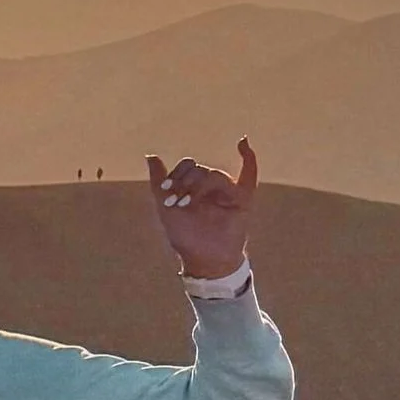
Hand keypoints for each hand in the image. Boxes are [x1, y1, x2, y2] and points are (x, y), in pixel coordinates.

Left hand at [147, 138, 256, 279]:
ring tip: (187, 203)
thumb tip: (150, 155)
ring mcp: (226, 190)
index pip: (186, 166)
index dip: (176, 174)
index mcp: (192, 185)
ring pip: (213, 174)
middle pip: (199, 169)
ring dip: (198, 186)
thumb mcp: (165, 205)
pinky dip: (248, 157)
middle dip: (184, 181)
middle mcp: (209, 185)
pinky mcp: (242, 198)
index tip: (165, 190)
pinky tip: (242, 142)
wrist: (202, 257)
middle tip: (176, 200)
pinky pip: (249, 174)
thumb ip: (158, 181)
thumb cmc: (184, 234)